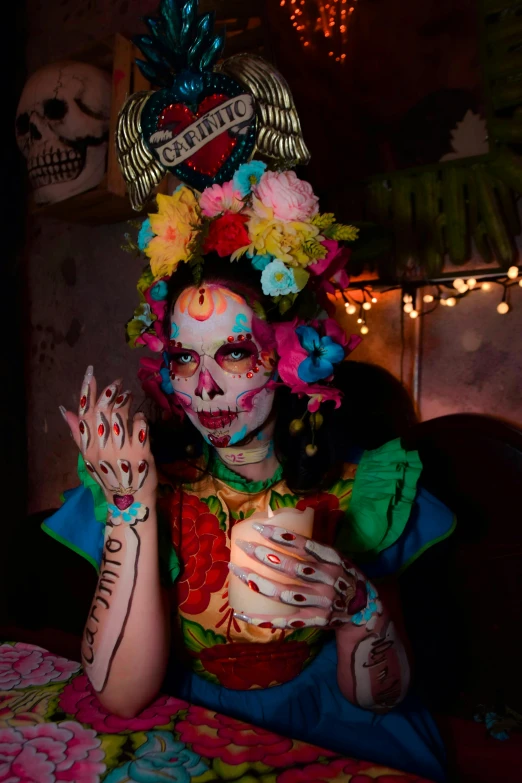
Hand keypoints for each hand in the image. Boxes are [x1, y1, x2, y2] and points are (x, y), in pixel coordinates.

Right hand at [60, 365, 156, 524]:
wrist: (129, 499)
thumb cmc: (109, 475)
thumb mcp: (89, 456)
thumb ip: (79, 433)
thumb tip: (66, 411)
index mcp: (87, 446)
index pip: (84, 413)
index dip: (87, 391)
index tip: (90, 373)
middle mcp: (102, 447)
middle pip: (102, 411)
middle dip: (109, 392)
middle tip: (117, 383)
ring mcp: (121, 449)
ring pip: (121, 416)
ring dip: (125, 401)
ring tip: (129, 395)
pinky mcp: (141, 453)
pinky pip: (140, 426)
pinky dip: (140, 418)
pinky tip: (139, 417)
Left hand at [228, 523, 381, 630]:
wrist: (364, 612)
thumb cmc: (345, 577)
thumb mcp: (339, 557)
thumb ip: (315, 549)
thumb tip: (281, 529)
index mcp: (333, 560)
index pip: (305, 546)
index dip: (282, 537)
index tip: (259, 527)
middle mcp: (327, 581)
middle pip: (291, 569)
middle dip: (264, 556)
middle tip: (243, 545)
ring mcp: (321, 603)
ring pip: (284, 593)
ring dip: (258, 582)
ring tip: (237, 570)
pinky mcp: (314, 621)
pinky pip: (284, 622)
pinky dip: (262, 619)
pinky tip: (241, 612)